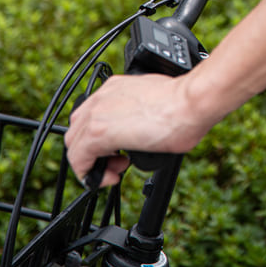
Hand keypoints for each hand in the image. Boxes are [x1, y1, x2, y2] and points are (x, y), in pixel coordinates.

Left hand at [64, 73, 212, 187]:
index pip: (93, 115)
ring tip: (117, 170)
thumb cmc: (185, 104)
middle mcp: (102, 97)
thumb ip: (142, 114)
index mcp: (117, 88)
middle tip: (120, 161)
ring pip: (74, 144)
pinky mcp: (98, 133)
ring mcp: (97, 113)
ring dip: (92, 162)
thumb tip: (148, 129)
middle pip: (78, 129)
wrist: (191, 102)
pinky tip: (110, 178)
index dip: (102, 138)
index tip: (120, 149)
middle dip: (95, 151)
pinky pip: (78, 160)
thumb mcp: (156, 104)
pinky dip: (90, 174)